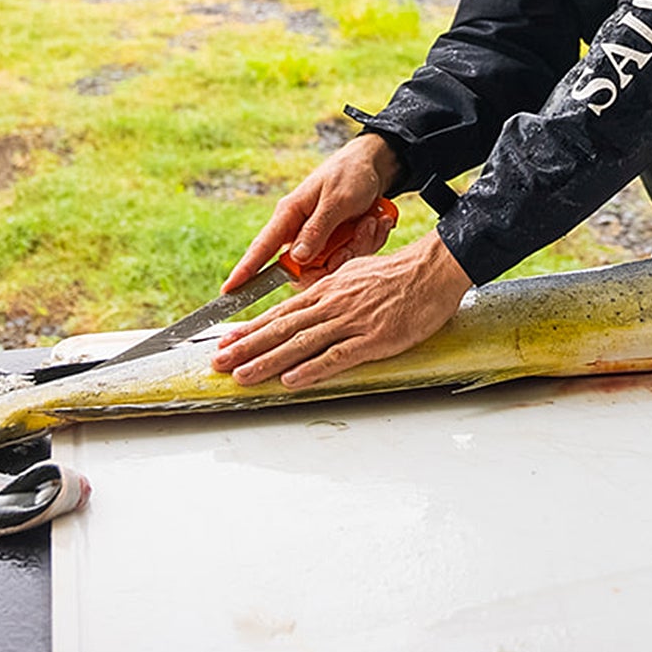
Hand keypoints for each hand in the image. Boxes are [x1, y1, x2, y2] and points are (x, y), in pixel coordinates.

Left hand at [211, 233, 473, 388]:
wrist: (432, 271)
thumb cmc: (397, 275)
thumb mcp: (354, 274)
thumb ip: (330, 291)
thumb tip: (308, 303)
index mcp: (326, 290)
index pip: (280, 313)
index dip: (250, 329)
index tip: (225, 341)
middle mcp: (331, 304)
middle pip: (281, 328)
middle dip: (246, 347)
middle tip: (218, 363)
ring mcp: (351, 322)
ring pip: (301, 343)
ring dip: (268, 361)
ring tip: (243, 376)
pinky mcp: (373, 338)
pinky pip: (337, 355)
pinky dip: (312, 368)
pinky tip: (292, 380)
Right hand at [225, 133, 401, 292]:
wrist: (375, 165)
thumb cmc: (350, 174)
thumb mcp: (337, 199)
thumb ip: (317, 229)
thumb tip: (296, 259)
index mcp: (289, 215)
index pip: (261, 248)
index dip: (245, 271)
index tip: (229, 290)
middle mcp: (299, 232)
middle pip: (306, 270)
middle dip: (339, 258)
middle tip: (362, 230)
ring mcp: (318, 240)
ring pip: (332, 267)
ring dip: (359, 246)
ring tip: (371, 220)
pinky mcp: (336, 244)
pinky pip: (350, 260)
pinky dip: (367, 243)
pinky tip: (375, 221)